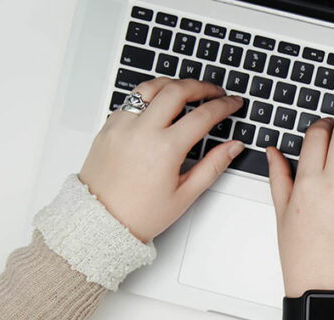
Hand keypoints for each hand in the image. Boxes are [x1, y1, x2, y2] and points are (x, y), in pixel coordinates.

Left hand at [79, 78, 244, 241]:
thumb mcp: (186, 194)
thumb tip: (233, 147)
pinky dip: (150, 96)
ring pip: (151, 87)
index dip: (224, 105)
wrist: (100, 221)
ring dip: (173, 84)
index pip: (203, 115)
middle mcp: (142, 131)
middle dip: (202, 86)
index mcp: (165, 148)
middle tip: (215, 91)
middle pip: (177, 90)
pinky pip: (132, 100)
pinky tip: (160, 105)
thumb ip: (213, 165)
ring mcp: (122, 125)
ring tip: (188, 90)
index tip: (233, 103)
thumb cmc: (140, 213)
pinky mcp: (108, 126)